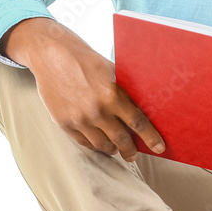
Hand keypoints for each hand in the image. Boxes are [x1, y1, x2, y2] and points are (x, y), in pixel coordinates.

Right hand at [0, 17, 164, 162]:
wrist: (52, 56)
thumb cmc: (85, 60)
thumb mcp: (111, 71)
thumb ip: (125, 91)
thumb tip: (144, 107)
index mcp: (113, 95)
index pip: (138, 123)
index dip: (150, 138)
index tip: (159, 147)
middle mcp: (97, 111)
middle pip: (121, 139)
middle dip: (130, 151)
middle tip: (134, 155)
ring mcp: (79, 119)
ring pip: (102, 145)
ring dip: (112, 149)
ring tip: (117, 150)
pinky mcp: (64, 123)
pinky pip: (84, 142)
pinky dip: (94, 145)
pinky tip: (99, 144)